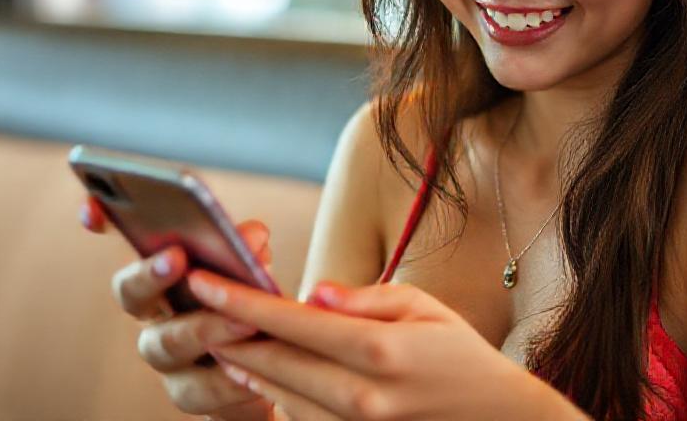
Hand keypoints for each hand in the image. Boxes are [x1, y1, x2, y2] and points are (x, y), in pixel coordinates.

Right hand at [80, 196, 276, 419]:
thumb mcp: (255, 271)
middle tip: (178, 257)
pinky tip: (256, 370)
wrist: (280, 370)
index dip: (102, 223)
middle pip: (132, 294)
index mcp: (165, 278)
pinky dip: (230, 381)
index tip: (94, 208)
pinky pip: (204, 392)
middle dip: (150, 275)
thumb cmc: (255, 308)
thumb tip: (252, 235)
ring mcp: (171, 361)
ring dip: (204, 328)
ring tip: (243, 320)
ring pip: (167, 345)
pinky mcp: (197, 398)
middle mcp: (156, 317)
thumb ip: (247, 252)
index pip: (124, 243)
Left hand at [185, 272, 589, 419]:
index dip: (242, 300)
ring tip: (220, 335)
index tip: (204, 280)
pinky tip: (260, 369)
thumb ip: (362, 299)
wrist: (491, 414)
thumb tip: (311, 293)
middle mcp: (362, 396)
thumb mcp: (420, 305)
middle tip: (196, 303)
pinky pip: (299, 418)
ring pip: (279, 394)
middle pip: (275, 361)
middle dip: (230, 331)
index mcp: (379, 350)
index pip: (293, 322)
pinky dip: (274, 392)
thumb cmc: (456, 350)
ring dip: (245, 364)